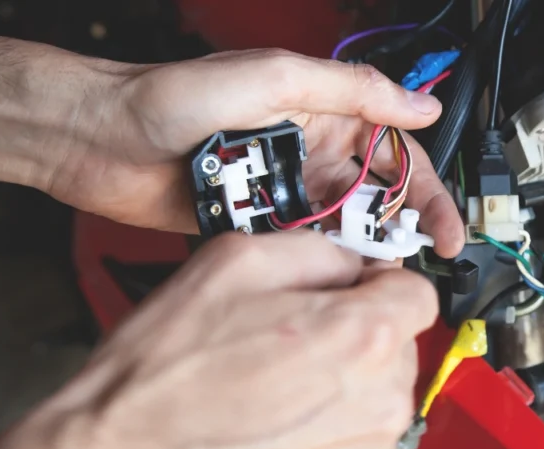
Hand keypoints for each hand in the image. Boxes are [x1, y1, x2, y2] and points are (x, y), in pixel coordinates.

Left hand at [0, 33, 463, 256]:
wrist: (96, 138)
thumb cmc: (171, 96)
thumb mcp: (275, 80)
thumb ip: (351, 91)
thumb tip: (421, 104)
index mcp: (323, 114)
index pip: (395, 155)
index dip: (428, 192)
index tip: (447, 230)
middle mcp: (308, 154)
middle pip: (374, 197)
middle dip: (402, 228)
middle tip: (419, 258)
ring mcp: (282, 191)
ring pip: (340, 227)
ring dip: (361, 250)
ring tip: (377, 272)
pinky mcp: (253, 223)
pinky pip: (299, 246)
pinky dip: (317, 261)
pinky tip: (329, 273)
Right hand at [0, 232, 437, 448]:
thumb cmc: (156, 381)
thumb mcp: (229, 266)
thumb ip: (314, 250)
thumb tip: (354, 260)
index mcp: (363, 337)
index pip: (418, 295)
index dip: (380, 286)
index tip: (354, 294)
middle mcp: (379, 406)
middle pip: (398, 351)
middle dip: (356, 340)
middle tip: (288, 345)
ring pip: (377, 407)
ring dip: (341, 396)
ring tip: (269, 396)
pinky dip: (324, 445)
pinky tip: (270, 437)